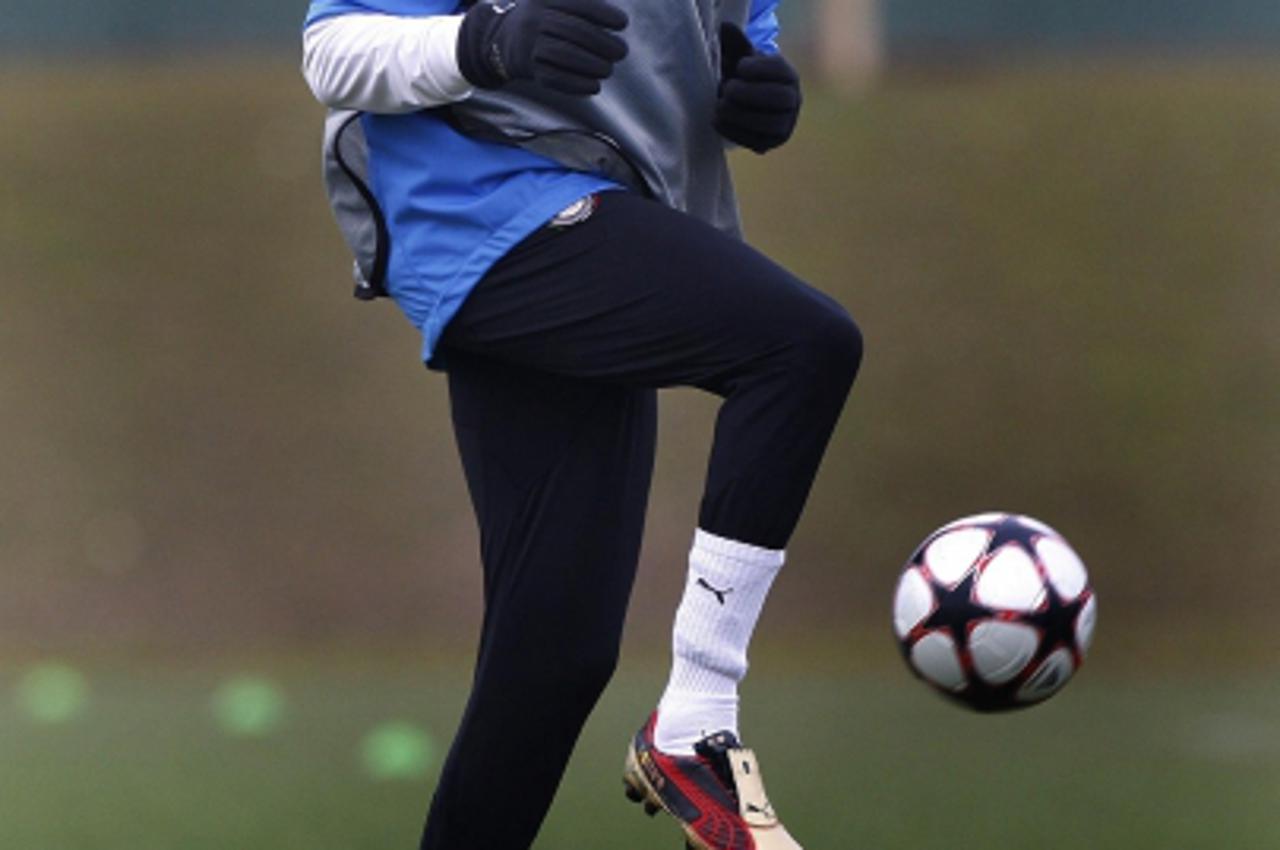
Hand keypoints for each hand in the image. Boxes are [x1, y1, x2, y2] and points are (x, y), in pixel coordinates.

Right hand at [456, 0, 628, 95]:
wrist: (501, 40)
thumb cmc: (543, 19)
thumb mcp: (554, 1)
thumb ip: (582, 3)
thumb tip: (620, 17)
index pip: (578, 4)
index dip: (603, 13)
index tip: (623, 23)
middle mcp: (534, 20)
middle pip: (574, 31)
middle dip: (603, 43)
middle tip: (621, 52)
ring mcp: (529, 45)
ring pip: (565, 55)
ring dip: (592, 65)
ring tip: (608, 69)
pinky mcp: (528, 69)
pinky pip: (554, 78)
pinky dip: (577, 84)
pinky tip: (595, 86)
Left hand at [714, 22, 801, 153]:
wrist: (743, 104)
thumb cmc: (741, 76)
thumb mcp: (740, 57)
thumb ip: (735, 44)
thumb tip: (725, 29)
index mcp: (788, 76)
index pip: (781, 72)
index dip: (760, 69)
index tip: (740, 67)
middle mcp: (793, 101)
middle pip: (780, 99)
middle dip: (750, 94)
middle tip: (727, 89)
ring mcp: (784, 125)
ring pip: (769, 124)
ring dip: (740, 115)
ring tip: (719, 106)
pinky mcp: (769, 144)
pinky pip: (755, 142)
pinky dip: (733, 131)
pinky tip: (717, 120)